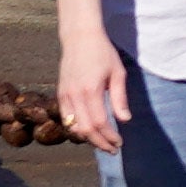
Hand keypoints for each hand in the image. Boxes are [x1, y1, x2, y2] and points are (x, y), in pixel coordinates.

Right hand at [55, 0, 132, 152]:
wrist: (79, 37)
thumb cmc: (103, 53)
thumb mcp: (117, 73)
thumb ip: (120, 98)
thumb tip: (125, 120)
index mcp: (91, 90)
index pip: (99, 123)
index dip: (109, 136)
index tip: (119, 143)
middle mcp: (75, 95)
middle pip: (85, 130)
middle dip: (100, 143)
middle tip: (113, 149)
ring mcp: (65, 95)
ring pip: (73, 127)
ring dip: (88, 138)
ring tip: (103, 142)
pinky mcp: (61, 94)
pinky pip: (67, 118)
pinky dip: (77, 128)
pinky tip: (90, 131)